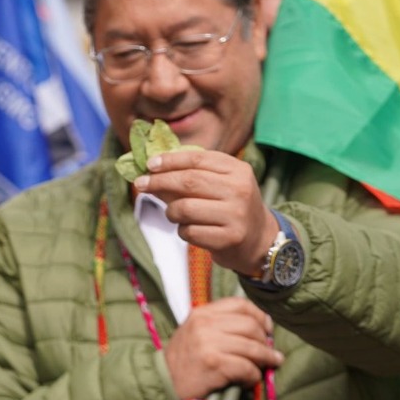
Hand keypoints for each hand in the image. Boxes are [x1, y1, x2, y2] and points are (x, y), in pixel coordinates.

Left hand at [135, 150, 277, 276]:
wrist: (258, 239)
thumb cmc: (230, 206)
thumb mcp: (220, 184)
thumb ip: (191, 174)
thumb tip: (151, 170)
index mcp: (238, 170)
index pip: (197, 159)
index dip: (170, 161)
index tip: (149, 165)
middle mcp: (239, 190)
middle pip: (188, 181)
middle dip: (159, 182)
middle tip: (140, 184)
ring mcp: (236, 215)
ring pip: (184, 208)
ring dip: (170, 212)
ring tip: (174, 214)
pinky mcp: (228, 238)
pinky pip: (189, 232)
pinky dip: (182, 230)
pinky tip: (190, 229)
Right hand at [163, 297, 283, 399]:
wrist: (163, 382)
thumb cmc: (183, 360)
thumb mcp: (195, 332)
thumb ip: (219, 324)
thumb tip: (257, 328)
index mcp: (202, 313)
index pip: (240, 304)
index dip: (260, 316)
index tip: (267, 329)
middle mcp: (205, 325)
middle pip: (250, 326)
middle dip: (265, 341)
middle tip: (269, 353)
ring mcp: (209, 344)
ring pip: (252, 348)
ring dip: (265, 359)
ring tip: (269, 365)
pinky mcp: (214, 365)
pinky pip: (246, 367)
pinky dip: (253, 376)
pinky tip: (249, 380)